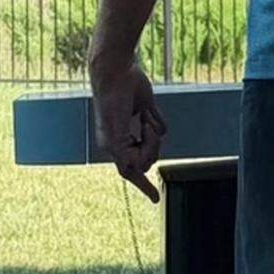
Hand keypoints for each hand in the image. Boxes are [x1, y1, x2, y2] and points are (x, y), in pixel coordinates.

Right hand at [89, 55, 166, 202]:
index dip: (144, 186)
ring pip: (157, 144)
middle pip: (147, 158)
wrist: (116, 73)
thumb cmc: (111, 103)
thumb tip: (133, 170)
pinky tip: (144, 112)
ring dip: (154, 134)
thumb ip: (123, 155)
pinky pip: (162, 128)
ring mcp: (136, 128)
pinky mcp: (147, 114)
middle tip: (145, 128)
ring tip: (144, 118)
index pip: (130, 172)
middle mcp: (124, 140)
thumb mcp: (115, 134)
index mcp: (113, 147)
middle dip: (150, 146)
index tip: (156, 200)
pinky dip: (157, 122)